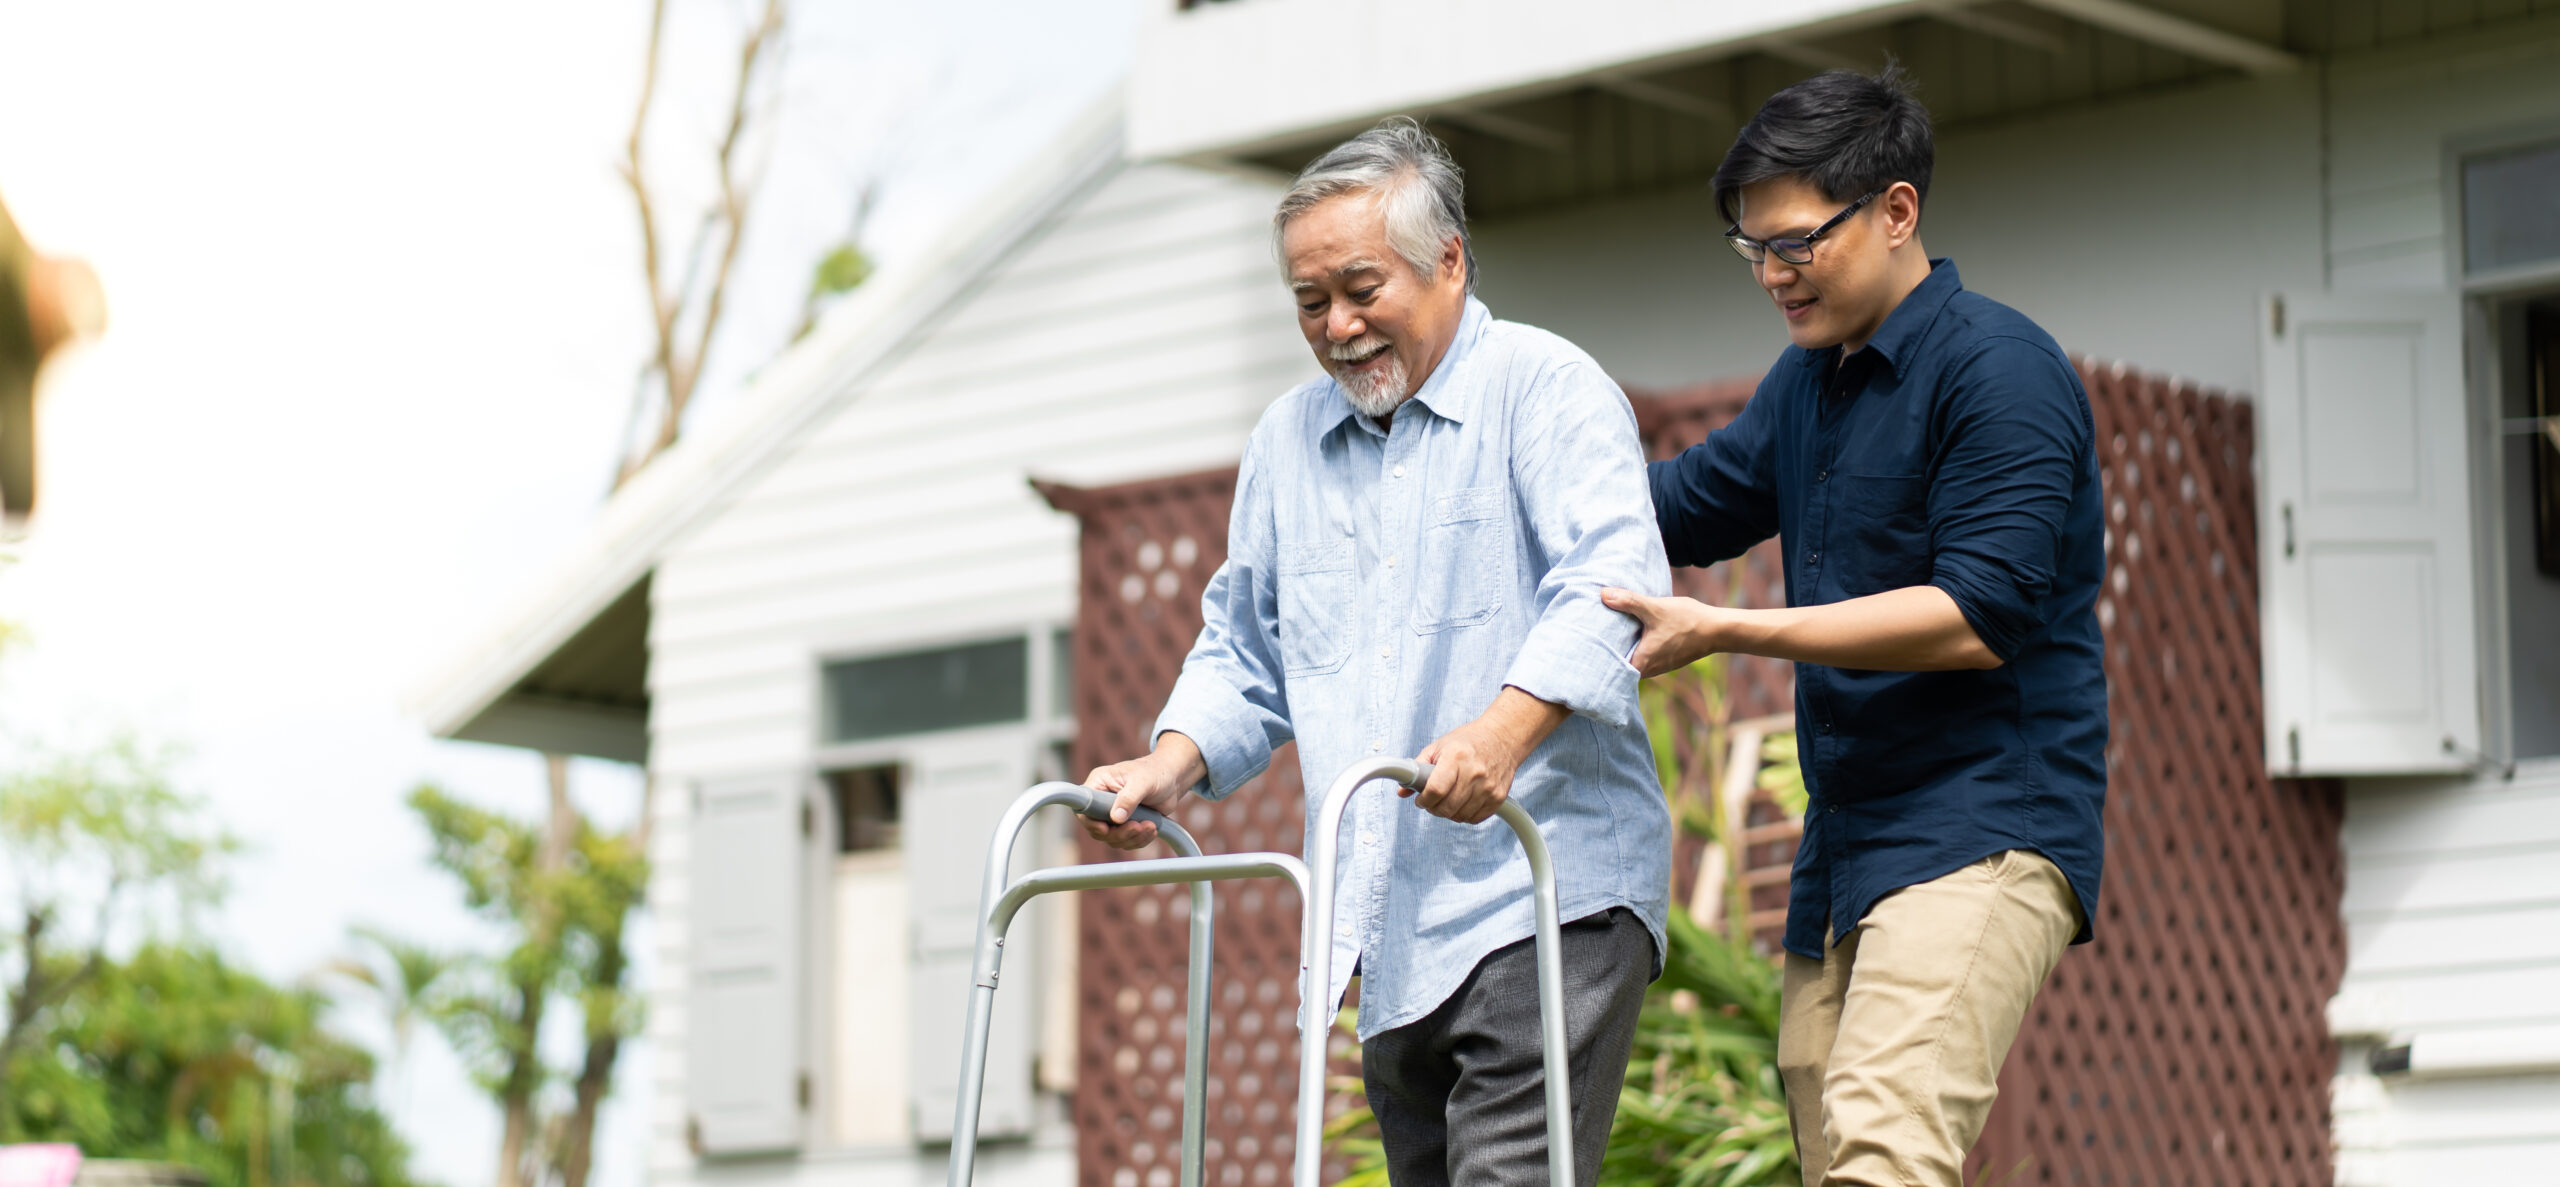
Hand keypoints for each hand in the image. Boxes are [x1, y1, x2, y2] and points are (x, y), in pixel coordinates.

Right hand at [1079, 733, 1207, 850]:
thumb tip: (1116, 818)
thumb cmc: (1156, 772)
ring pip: (1113, 839)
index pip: (1083, 808)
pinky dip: (1139, 840)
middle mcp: (1102, 801)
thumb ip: (1129, 798)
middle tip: (1137, 826)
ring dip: (1132, 837)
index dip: (1091, 822)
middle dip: (1119, 833)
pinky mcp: (1125, 825)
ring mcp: (1113, 815)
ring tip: (1150, 826)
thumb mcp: (1143, 781)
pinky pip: (1126, 841)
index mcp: (1099, 784)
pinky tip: (1152, 829)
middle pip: (1098, 829)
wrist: (1172, 780)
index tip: (1106, 828)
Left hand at [1411, 687, 1566, 824]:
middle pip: (1447, 806)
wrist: (1503, 738)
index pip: (1436, 789)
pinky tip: (1461, 804)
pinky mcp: (1498, 797)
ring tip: (1446, 801)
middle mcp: (1474, 772)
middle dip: (1433, 808)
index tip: (1421, 800)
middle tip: (1431, 801)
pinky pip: (1475, 818)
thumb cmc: (1467, 741)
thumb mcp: (1439, 747)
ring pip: (1459, 815)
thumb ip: (1418, 768)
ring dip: (1448, 813)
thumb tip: (1402, 791)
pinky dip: (1464, 815)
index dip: (1424, 800)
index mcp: (1456, 757)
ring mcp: (1488, 786)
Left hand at [1600, 587, 1724, 677]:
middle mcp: (1648, 670)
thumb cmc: (1688, 621)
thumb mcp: (1655, 608)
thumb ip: (1629, 601)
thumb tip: (1603, 594)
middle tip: (1588, 636)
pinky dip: (1634, 647)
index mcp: (1642, 662)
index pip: (1610, 669)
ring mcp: (1657, 667)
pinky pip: (1643, 656)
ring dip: (1621, 649)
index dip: (1595, 660)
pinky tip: (1629, 633)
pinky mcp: (1664, 660)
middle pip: (1618, 665)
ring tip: (1604, 633)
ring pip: (1631, 660)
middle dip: (1605, 652)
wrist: (1718, 630)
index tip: (1582, 648)